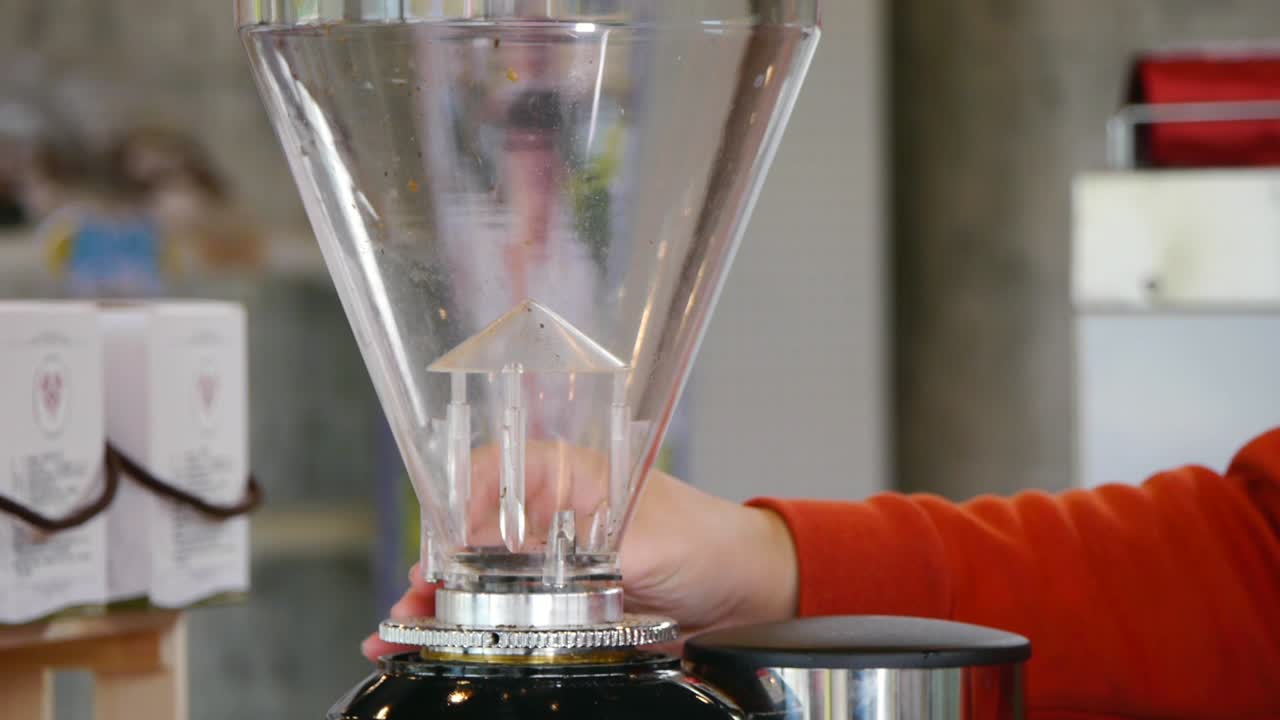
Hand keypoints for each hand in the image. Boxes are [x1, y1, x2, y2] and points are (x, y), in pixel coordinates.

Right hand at [362, 462, 797, 660]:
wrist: (745, 592)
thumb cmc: (706, 542)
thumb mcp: (643, 543)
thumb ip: (577, 552)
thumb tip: (508, 558)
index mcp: (568, 473)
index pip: (490, 471)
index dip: (455, 507)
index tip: (438, 550)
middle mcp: (550, 510)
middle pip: (471, 530)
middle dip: (434, 568)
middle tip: (411, 605)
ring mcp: (551, 557)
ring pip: (479, 575)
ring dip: (440, 603)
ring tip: (405, 634)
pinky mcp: (559, 599)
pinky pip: (504, 609)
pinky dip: (469, 627)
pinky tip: (436, 644)